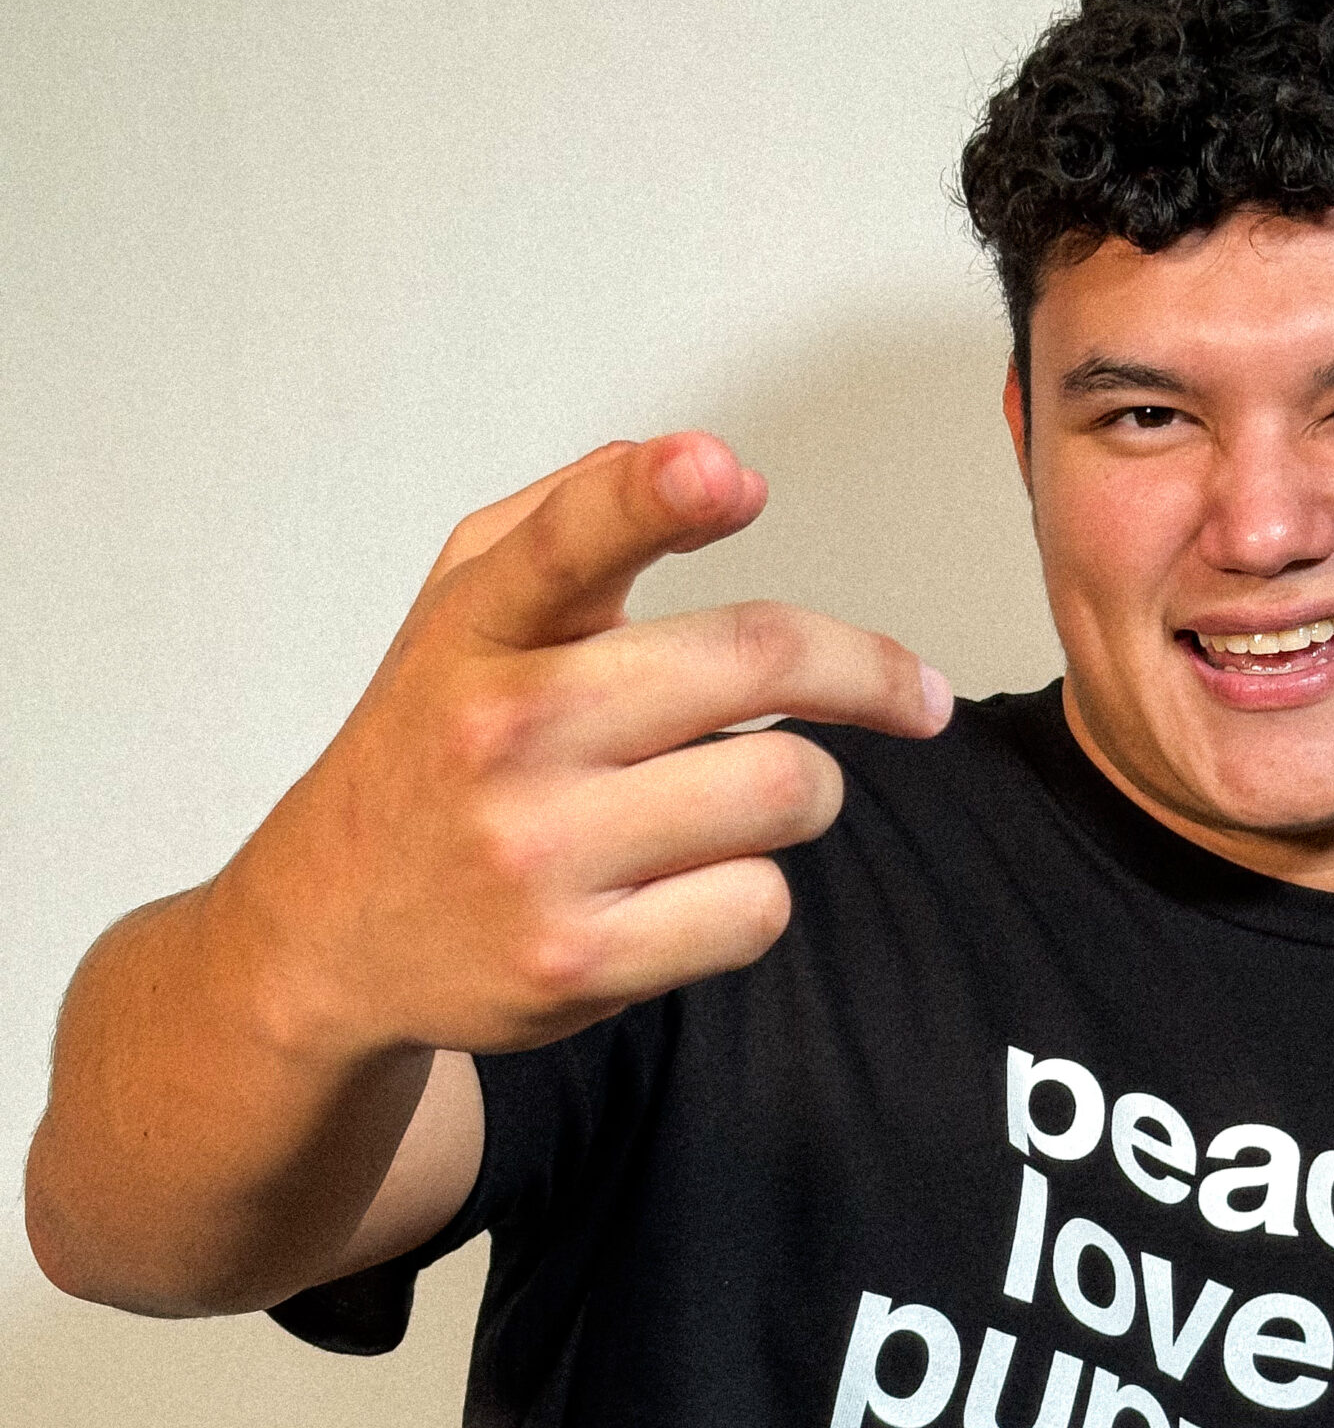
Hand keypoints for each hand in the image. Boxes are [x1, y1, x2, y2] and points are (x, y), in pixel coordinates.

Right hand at [216, 432, 950, 1058]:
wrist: (325, 937)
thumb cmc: (427, 756)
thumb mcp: (459, 613)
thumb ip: (567, 519)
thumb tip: (702, 467)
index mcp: (479, 628)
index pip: (565, 541)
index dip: (651, 496)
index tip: (722, 472)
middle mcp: (504, 730)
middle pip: (755, 664)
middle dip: (867, 675)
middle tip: (914, 698)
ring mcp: (539, 853)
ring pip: (785, 791)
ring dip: (802, 794)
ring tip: (747, 801)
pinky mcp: (578, 960)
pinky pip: (758, 907)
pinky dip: (754, 894)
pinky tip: (690, 889)